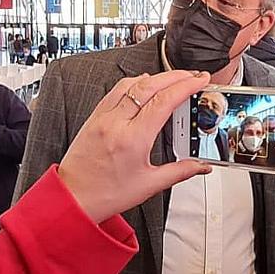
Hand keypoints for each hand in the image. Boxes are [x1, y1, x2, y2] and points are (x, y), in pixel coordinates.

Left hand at [58, 70, 212, 222]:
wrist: (73, 198)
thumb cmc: (105, 194)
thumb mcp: (149, 184)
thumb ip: (180, 172)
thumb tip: (200, 166)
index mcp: (132, 139)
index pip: (163, 101)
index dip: (185, 86)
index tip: (199, 80)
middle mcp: (116, 123)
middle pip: (149, 85)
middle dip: (174, 76)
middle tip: (191, 75)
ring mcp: (102, 117)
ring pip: (130, 83)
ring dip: (154, 76)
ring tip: (171, 79)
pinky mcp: (94, 117)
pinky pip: (116, 91)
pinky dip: (134, 83)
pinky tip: (142, 85)